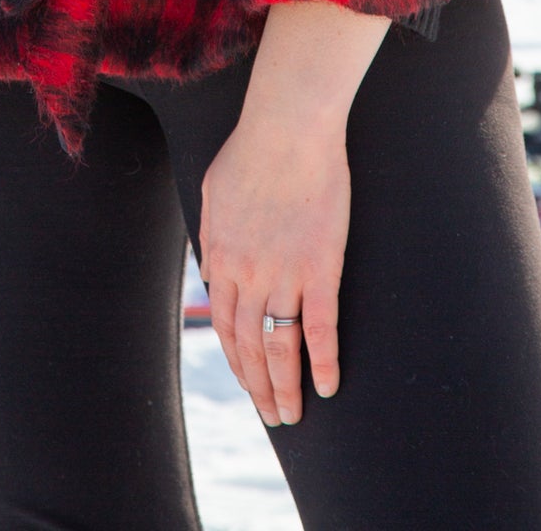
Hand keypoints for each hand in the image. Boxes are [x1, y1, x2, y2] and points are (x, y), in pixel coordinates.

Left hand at [198, 0, 388, 425]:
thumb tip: (212, 272)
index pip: (225, 325)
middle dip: (259, 388)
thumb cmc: (251, 148)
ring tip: (292, 415)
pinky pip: (319, 327)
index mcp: (220, 256)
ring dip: (284, 387)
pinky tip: (328, 386)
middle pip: (248, 347)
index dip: (237, 360)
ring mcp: (283, 273)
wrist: (287, 125)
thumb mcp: (213, 191)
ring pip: (279, 347)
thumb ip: (211, 235)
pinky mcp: (320, 267)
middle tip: (272, 416)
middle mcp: (247, 274)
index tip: (249, 382)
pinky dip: (322, 362)